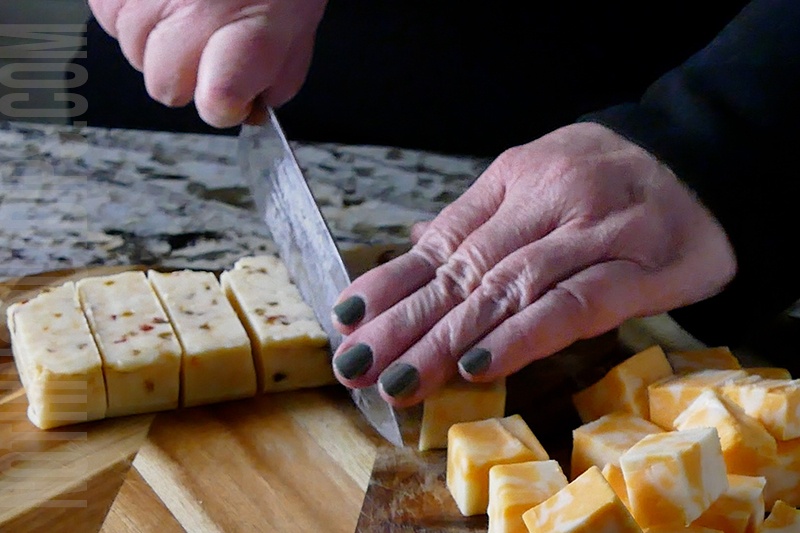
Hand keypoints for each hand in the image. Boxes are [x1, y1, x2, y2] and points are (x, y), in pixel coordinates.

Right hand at [88, 0, 326, 126]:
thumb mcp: (297, 27)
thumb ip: (275, 79)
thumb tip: (245, 110)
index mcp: (254, 28)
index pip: (218, 100)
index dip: (221, 107)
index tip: (228, 98)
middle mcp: (198, 5)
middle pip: (165, 85)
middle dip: (185, 74)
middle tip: (208, 41)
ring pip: (132, 50)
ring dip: (156, 39)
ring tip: (186, 6)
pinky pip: (108, 15)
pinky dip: (132, 11)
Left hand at [330, 123, 736, 406]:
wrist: (704, 159)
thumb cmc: (611, 177)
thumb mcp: (538, 178)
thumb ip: (480, 218)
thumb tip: (416, 244)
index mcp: (514, 178)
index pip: (442, 239)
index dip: (392, 283)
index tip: (348, 320)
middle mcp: (547, 200)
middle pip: (465, 270)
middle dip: (405, 322)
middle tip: (357, 365)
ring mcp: (594, 231)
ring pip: (508, 290)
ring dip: (447, 339)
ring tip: (400, 379)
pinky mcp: (640, 266)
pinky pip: (574, 304)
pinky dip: (522, 335)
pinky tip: (478, 365)